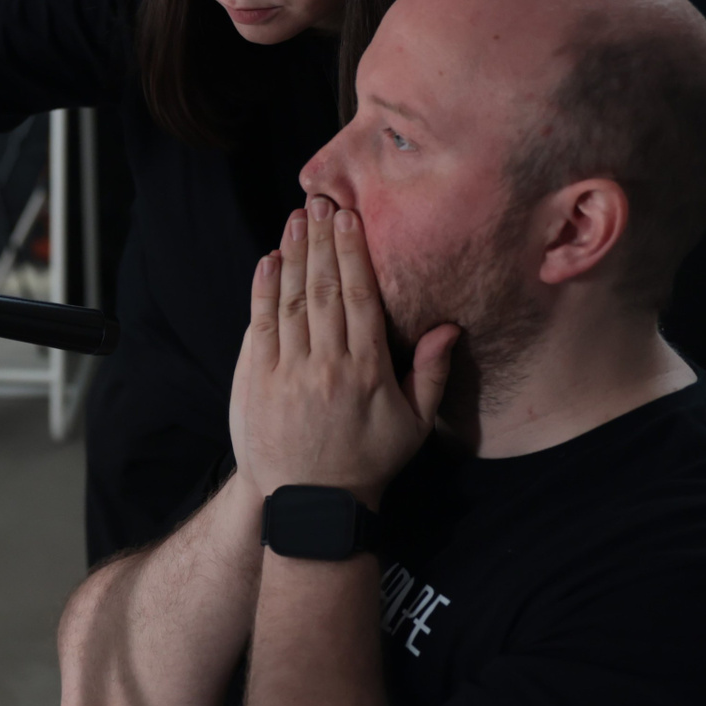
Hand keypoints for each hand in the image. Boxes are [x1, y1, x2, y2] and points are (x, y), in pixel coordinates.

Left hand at [228, 198, 459, 506]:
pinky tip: (268, 261)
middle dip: (322, 241)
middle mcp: (327, 366)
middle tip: (321, 202)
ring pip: (291, 301)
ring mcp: (289, 372)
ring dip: (293, 255)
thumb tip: (447, 326)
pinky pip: (261, 326)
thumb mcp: (414, 424)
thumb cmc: (368, 460)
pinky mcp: (258, 381)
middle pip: (324, 290)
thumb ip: (430, 373)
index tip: (351, 218)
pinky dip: (264, 291)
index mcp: (368, 371)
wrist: (312, 503)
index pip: (361, 299)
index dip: (353, 254)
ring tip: (297, 219)